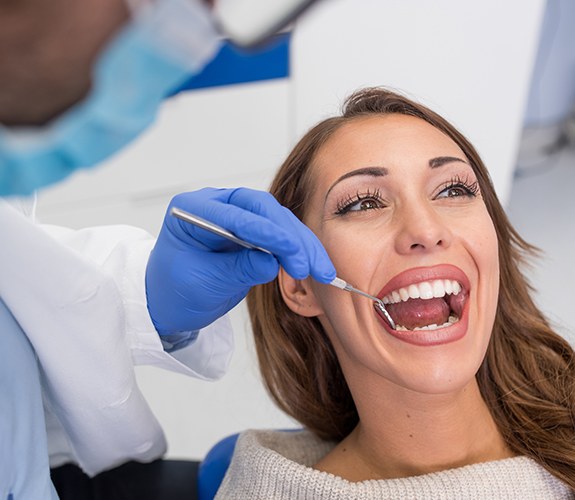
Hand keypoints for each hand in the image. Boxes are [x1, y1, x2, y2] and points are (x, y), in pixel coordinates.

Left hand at [145, 187, 334, 333]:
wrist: (171, 303)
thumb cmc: (174, 291)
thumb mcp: (202, 284)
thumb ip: (237, 270)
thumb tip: (271, 263)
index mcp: (193, 209)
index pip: (236, 214)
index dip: (266, 231)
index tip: (290, 249)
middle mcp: (217, 205)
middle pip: (263, 209)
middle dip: (290, 237)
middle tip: (307, 264)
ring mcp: (237, 216)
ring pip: (278, 221)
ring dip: (301, 244)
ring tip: (320, 271)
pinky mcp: (252, 232)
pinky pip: (281, 235)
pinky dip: (299, 251)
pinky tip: (314, 265)